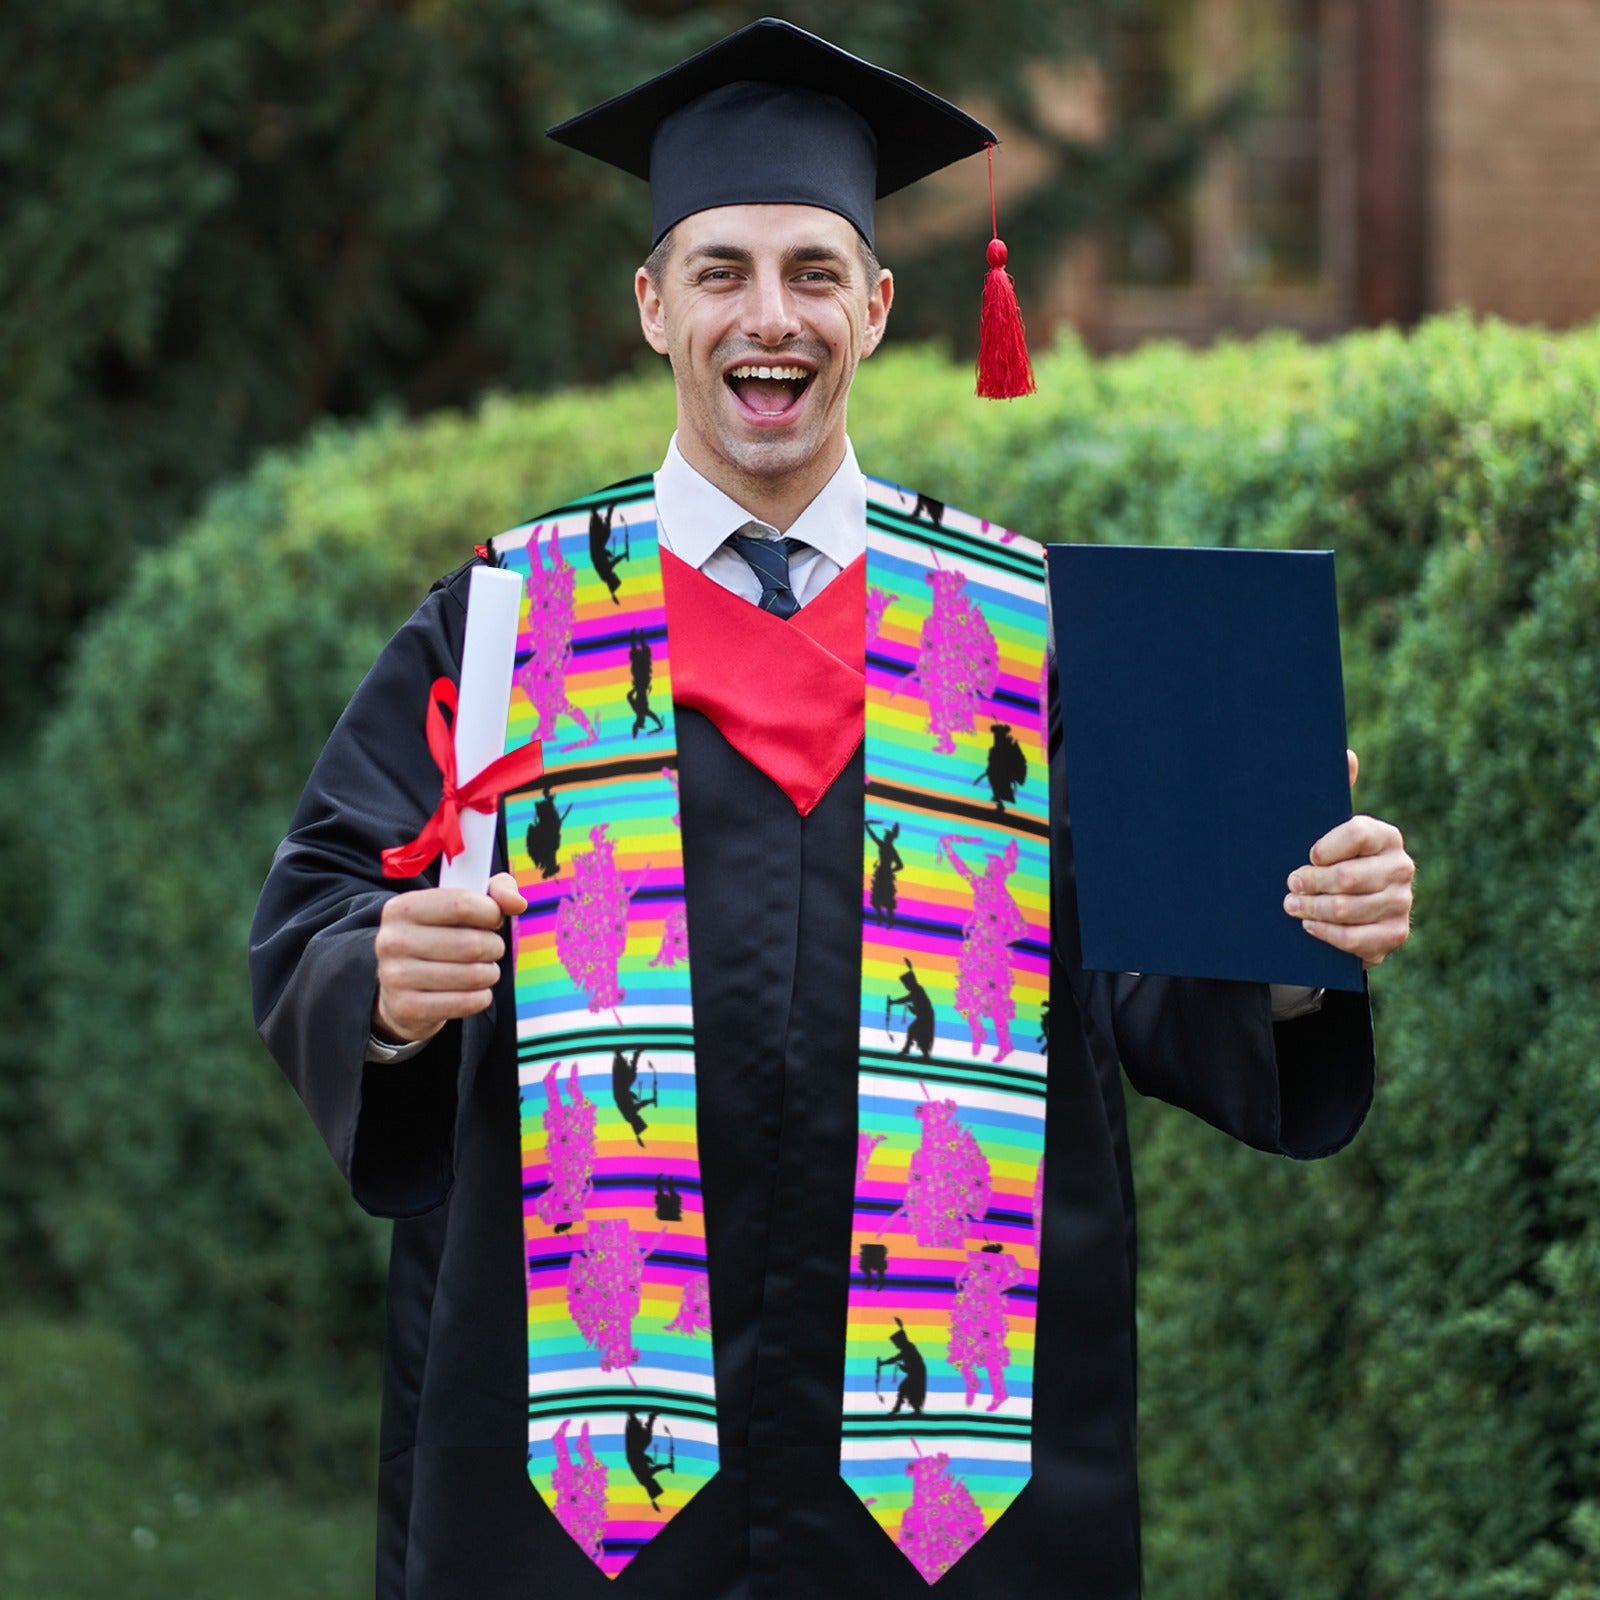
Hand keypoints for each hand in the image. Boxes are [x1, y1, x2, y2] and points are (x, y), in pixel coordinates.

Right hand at [372, 872, 527, 1043]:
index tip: (494, 919)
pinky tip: (474, 991)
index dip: (491, 912)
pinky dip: (481, 997)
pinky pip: (466, 1003)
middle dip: (494, 947)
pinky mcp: (406, 1008)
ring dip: (490, 973)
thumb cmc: (440, 937)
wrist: (401, 988)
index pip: (461, 904)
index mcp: (402, 908)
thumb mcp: (461, 905)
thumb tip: (517, 903)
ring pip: (473, 975)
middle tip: (491, 949)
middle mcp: (392, 940)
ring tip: (483, 970)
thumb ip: (495, 892)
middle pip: (472, 944)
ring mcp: (395, 977)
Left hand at [1283, 750, 1413, 968]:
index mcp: (1386, 836)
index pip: (1356, 833)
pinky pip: (1356, 939)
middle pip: (1348, 877)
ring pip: (1348, 909)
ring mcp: (1401, 903)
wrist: (1350, 909)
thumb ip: (1336, 792)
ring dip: (1312, 909)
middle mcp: (1401, 867)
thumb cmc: (1332, 860)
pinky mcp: (1395, 934)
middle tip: (1289, 885)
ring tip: (1291, 906)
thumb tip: (1346, 754)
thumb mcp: (1328, 828)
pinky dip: (1327, 934)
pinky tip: (1310, 926)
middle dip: (1310, 883)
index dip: (1324, 847)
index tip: (1306, 855)